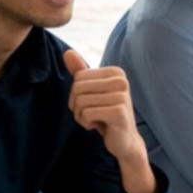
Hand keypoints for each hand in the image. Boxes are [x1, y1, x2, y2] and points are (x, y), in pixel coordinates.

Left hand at [64, 50, 156, 192]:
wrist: (124, 141)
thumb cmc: (106, 114)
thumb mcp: (93, 92)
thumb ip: (81, 72)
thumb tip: (67, 52)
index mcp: (116, 72)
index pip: (78, 77)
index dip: (76, 94)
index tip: (91, 104)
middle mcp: (121, 81)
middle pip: (78, 88)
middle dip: (77, 105)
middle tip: (90, 114)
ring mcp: (122, 96)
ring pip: (80, 102)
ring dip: (81, 116)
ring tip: (95, 121)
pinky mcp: (119, 112)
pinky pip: (87, 114)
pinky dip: (87, 123)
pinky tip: (100, 127)